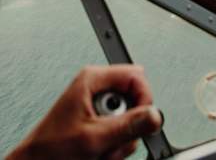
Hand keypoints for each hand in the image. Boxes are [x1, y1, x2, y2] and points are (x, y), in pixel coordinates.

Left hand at [7, 65, 161, 159]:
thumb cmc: (49, 150)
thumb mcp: (93, 138)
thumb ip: (127, 126)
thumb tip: (155, 114)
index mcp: (93, 79)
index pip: (136, 76)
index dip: (144, 98)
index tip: (144, 119)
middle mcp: (96, 88)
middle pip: (134, 99)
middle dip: (128, 126)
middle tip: (113, 141)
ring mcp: (97, 106)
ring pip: (129, 119)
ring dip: (120, 140)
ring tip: (101, 151)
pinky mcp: (98, 121)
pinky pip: (120, 130)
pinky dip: (114, 145)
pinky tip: (100, 152)